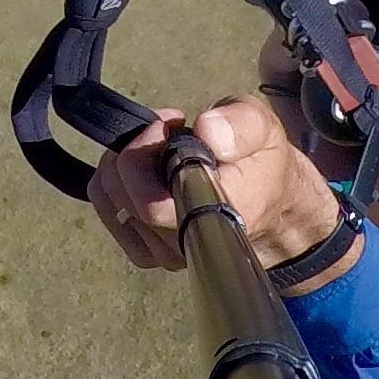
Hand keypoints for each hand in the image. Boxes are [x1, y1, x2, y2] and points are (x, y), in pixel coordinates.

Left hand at [82, 96, 350, 276]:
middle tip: (163, 127)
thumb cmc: (262, 161)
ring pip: (112, 203)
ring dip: (122, 162)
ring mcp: (166, 254)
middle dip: (134, 150)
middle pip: (127, 199)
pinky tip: (143, 167)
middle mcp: (188, 243)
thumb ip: (241, 125)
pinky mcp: (149, 254)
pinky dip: (115, 180)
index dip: (145, 157)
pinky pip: (109, 212)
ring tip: (155, 144)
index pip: (154, 206)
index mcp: (218, 214)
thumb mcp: (264, 128)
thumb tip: (207, 132)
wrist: (269, 200)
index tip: (169, 124)